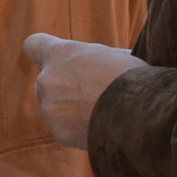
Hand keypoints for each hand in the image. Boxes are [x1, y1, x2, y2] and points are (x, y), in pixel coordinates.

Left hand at [25, 32, 139, 147]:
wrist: (143, 113)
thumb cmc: (134, 78)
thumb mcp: (112, 55)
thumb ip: (89, 58)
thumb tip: (91, 63)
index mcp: (59, 53)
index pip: (33, 45)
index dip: (42, 52)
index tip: (53, 60)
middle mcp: (47, 78)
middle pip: (46, 81)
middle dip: (63, 86)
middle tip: (93, 92)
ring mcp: (50, 107)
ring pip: (55, 107)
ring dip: (71, 109)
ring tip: (102, 111)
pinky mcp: (58, 132)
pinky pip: (65, 129)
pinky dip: (79, 130)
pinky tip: (101, 127)